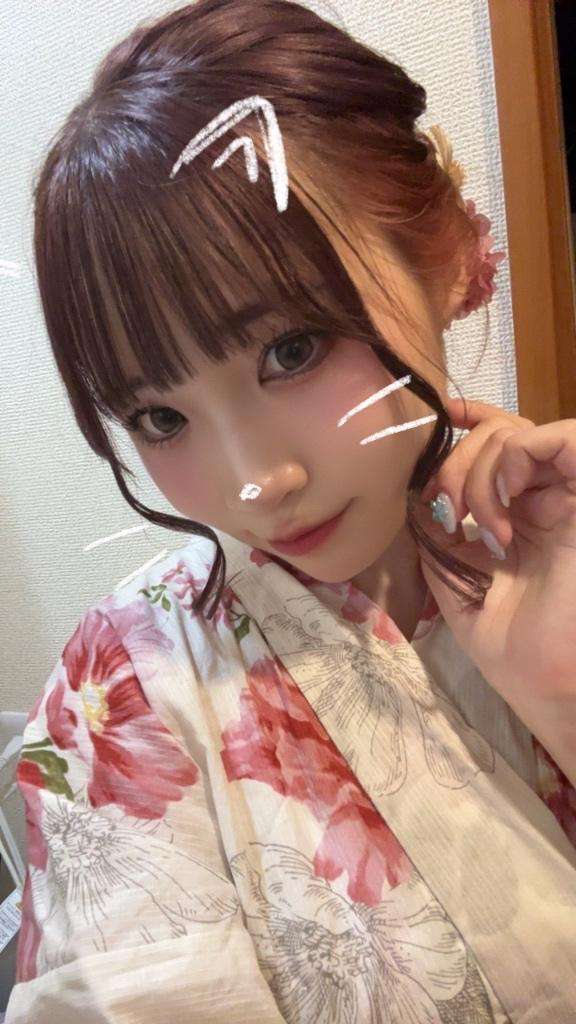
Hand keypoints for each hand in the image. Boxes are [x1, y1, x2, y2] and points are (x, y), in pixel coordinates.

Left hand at [415, 397, 575, 769]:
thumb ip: (442, 546)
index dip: (471, 422)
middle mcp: (549, 502)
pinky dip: (516, 456)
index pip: (503, 448)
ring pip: (519, 433)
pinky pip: (559, 438)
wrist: (554, 688)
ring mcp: (569, 498)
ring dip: (481, 467)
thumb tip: (419, 505)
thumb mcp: (461, 592)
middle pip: (499, 434)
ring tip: (478, 521)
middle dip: (456, 462)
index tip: (440, 420)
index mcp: (526, 519)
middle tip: (450, 512)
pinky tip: (503, 502)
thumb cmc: (519, 654)